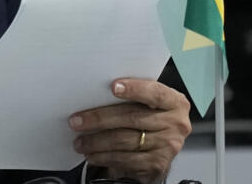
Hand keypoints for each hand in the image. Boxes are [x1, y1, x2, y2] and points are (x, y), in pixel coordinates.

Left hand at [69, 78, 191, 183]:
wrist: (158, 147)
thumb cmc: (146, 117)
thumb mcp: (145, 103)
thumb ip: (129, 96)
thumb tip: (93, 92)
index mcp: (174, 102)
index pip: (155, 92)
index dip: (135, 89)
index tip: (112, 87)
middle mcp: (175, 123)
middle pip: (132, 118)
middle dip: (100, 119)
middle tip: (76, 121)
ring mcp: (168, 145)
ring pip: (126, 140)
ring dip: (97, 142)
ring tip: (79, 141)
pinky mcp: (158, 164)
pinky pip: (126, 159)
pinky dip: (105, 157)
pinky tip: (92, 154)